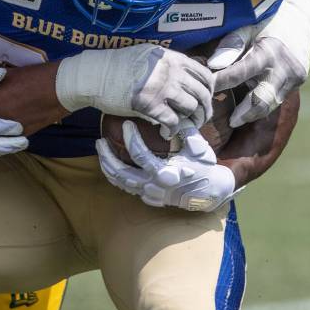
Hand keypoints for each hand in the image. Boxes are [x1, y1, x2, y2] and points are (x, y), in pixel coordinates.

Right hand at [56, 44, 214, 131]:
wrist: (95, 75)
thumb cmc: (119, 65)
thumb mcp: (149, 54)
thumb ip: (170, 62)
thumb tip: (191, 71)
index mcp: (172, 58)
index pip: (204, 75)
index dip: (209, 91)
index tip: (205, 100)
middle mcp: (170, 71)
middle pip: (202, 94)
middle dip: (205, 110)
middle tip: (201, 119)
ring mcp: (161, 88)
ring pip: (191, 109)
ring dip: (192, 122)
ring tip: (186, 127)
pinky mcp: (149, 105)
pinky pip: (172, 122)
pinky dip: (173, 131)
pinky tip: (168, 135)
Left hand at [96, 121, 236, 211]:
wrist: (210, 191)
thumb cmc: (204, 166)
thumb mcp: (198, 146)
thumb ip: (185, 128)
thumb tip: (173, 111)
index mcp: (166, 173)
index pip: (140, 155)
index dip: (130, 138)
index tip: (126, 124)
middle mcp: (154, 186)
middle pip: (122, 173)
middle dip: (108, 156)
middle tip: (100, 141)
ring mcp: (151, 194)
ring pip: (121, 183)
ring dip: (108, 166)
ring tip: (101, 150)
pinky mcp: (150, 198)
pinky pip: (127, 188)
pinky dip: (116, 177)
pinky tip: (109, 165)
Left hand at [208, 0, 309, 125]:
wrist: (297, 18)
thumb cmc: (264, 20)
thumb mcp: (246, 26)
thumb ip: (231, 45)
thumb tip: (213, 65)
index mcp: (268, 51)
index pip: (239, 73)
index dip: (220, 82)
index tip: (205, 88)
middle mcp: (284, 67)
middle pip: (261, 100)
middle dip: (243, 113)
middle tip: (227, 121)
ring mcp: (294, 76)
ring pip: (271, 103)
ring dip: (252, 112)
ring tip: (234, 118)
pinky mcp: (298, 81)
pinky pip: (277, 98)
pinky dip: (263, 104)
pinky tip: (249, 110)